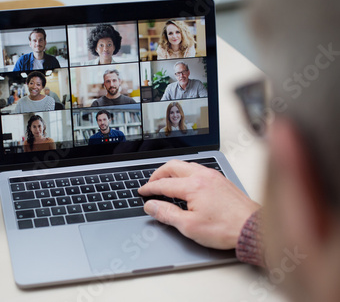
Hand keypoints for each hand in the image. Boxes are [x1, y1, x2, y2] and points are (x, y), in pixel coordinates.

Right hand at [138, 160, 260, 248]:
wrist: (252, 229)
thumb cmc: (225, 228)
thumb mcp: (189, 226)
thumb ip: (167, 214)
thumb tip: (151, 206)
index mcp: (193, 186)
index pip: (164, 184)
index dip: (150, 188)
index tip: (142, 192)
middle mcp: (203, 176)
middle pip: (173, 166)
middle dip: (158, 174)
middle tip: (151, 183)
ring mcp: (214, 176)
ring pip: (186, 165)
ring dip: (172, 171)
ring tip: (166, 181)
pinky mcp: (221, 180)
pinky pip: (198, 169)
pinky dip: (185, 173)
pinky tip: (185, 182)